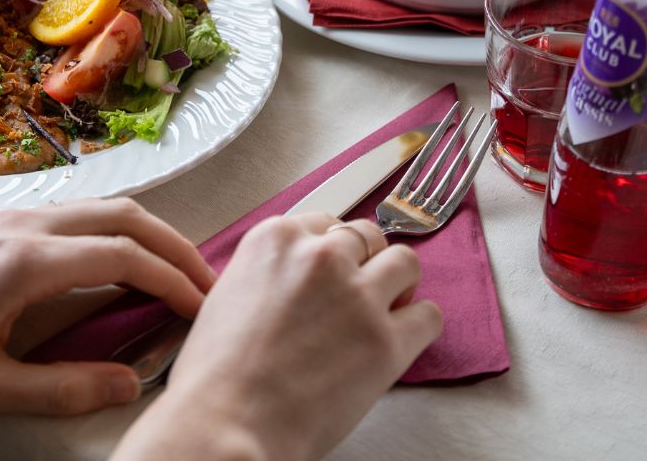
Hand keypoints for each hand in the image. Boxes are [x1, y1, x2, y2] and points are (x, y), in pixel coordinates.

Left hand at [0, 198, 213, 416]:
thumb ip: (60, 388)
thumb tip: (127, 384)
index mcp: (28, 260)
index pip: (124, 254)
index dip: (172, 278)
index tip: (203, 306)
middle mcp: (30, 222)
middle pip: (125, 215)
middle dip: (174, 245)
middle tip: (206, 283)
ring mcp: (16, 213)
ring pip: (103, 205)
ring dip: (147, 234)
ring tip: (172, 273)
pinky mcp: (4, 217)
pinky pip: (79, 212)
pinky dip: (116, 230)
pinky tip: (117, 262)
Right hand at [112, 215, 441, 460]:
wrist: (227, 421)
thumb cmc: (218, 372)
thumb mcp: (229, 292)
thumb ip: (270, 272)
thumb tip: (295, 281)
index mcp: (276, 239)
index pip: (326, 223)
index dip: (335, 250)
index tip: (338, 267)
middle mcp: (319, 255)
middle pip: (366, 236)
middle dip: (367, 262)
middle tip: (362, 289)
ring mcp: (356, 295)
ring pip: (404, 262)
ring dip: (399, 283)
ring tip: (389, 307)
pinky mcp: (385, 340)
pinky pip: (428, 316)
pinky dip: (420, 324)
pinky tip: (405, 337)